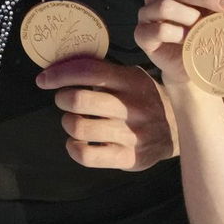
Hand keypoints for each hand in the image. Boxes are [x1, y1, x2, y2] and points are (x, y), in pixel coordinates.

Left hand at [36, 58, 177, 170]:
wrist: (179, 129)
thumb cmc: (145, 99)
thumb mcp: (133, 78)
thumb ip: (105, 72)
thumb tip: (63, 66)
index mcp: (130, 80)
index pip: (87, 71)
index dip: (59, 74)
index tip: (43, 80)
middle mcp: (131, 106)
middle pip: (79, 100)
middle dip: (62, 98)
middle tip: (64, 100)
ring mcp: (131, 133)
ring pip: (80, 127)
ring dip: (67, 122)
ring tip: (72, 121)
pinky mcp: (129, 157)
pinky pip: (88, 155)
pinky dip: (73, 148)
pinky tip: (76, 142)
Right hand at [134, 0, 223, 85]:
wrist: (189, 66)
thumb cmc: (202, 34)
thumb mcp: (215, 14)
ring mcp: (146, 13)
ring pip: (165, 6)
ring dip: (190, 17)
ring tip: (204, 28)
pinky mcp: (141, 34)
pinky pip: (158, 30)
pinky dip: (178, 34)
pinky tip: (189, 41)